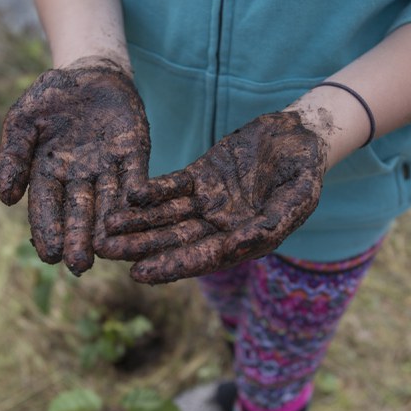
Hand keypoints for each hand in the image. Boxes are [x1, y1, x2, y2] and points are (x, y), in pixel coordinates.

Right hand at [0, 57, 149, 275]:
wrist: (91, 73)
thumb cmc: (52, 98)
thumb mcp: (23, 121)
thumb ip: (13, 156)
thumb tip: (6, 199)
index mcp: (50, 173)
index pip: (47, 207)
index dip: (48, 230)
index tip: (49, 255)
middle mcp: (81, 178)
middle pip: (80, 212)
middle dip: (80, 238)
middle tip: (81, 265)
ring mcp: (110, 168)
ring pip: (109, 200)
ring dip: (109, 224)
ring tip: (108, 248)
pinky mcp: (135, 155)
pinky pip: (137, 174)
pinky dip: (138, 188)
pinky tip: (137, 203)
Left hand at [104, 112, 327, 283]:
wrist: (298, 136)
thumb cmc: (305, 170)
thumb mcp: (298, 197)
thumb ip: (270, 224)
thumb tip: (237, 247)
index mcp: (244, 240)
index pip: (203, 257)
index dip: (172, 266)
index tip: (140, 274)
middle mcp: (220, 226)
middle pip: (175, 240)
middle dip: (141, 247)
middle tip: (105, 251)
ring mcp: (208, 201)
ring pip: (166, 216)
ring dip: (136, 222)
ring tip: (105, 228)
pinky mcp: (200, 176)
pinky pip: (172, 186)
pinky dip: (152, 191)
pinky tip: (130, 196)